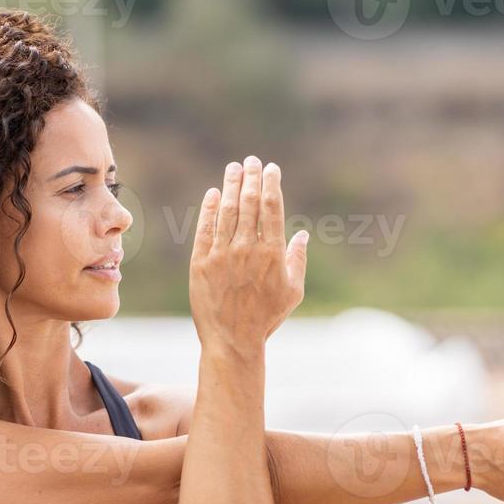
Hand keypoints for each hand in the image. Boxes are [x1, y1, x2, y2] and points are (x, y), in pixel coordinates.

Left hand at [189, 155, 308, 352]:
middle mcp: (247, 249)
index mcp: (272, 254)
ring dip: (230, 185)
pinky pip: (205, 229)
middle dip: (251, 177)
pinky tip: (213, 194)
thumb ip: (298, 261)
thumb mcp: (293, 293)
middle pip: (249, 202)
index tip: (271, 168)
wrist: (232, 341)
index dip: (271, 183)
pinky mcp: (200, 263)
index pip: (272, 207)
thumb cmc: (266, 319)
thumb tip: (302, 236)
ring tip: (233, 168)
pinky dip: (209, 208)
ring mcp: (222, 255)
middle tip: (251, 161)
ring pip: (226, 210)